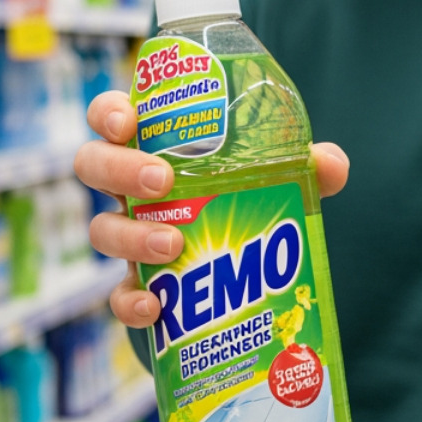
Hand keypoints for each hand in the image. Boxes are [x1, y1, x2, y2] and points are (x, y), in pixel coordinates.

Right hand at [75, 91, 350, 328]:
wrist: (239, 271)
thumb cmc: (244, 199)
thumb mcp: (277, 178)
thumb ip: (306, 167)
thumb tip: (329, 164)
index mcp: (153, 146)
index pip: (110, 116)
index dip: (108, 113)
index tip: (127, 121)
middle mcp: (129, 188)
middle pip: (93, 165)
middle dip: (119, 169)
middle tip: (161, 180)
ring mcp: (128, 236)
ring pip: (101, 230)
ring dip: (131, 236)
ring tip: (173, 245)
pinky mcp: (136, 285)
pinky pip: (117, 296)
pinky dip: (131, 304)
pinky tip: (156, 308)